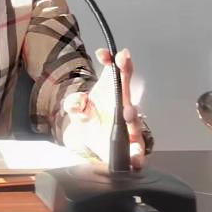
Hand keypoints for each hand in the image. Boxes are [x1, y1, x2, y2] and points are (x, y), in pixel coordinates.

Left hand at [62, 48, 144, 169]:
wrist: (91, 145)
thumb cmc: (91, 120)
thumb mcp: (77, 111)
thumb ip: (74, 103)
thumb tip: (78, 100)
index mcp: (113, 93)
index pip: (115, 72)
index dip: (112, 61)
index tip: (103, 53)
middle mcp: (124, 106)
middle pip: (127, 88)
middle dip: (125, 75)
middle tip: (121, 65)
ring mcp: (130, 127)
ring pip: (134, 119)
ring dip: (131, 114)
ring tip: (127, 111)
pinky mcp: (132, 148)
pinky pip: (137, 152)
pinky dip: (137, 155)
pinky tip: (135, 158)